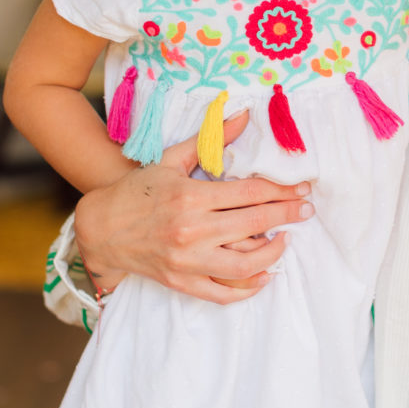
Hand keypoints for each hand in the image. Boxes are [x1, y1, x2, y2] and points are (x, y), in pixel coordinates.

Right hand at [75, 111, 313, 304]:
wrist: (101, 228)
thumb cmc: (139, 190)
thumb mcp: (171, 159)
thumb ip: (210, 139)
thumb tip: (244, 115)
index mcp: (191, 196)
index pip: (250, 193)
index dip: (282, 190)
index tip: (302, 188)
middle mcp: (191, 230)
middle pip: (254, 224)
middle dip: (287, 215)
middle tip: (307, 210)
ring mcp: (186, 260)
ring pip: (244, 264)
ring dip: (273, 252)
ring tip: (285, 239)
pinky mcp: (181, 282)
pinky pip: (223, 292)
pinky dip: (248, 288)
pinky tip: (264, 275)